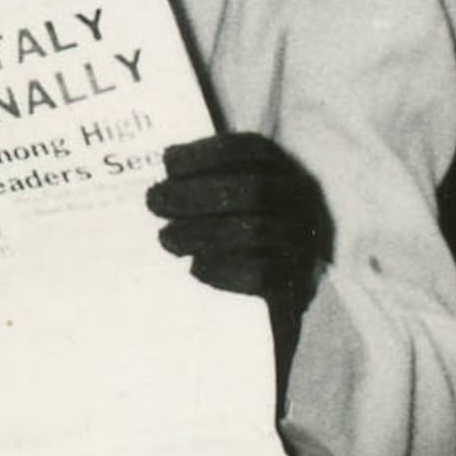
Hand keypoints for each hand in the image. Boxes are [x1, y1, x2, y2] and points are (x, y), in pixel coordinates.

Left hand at [148, 133, 331, 367]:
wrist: (270, 305)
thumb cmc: (236, 237)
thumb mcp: (227, 200)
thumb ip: (201, 181)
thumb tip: (152, 169)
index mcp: (283, 172)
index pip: (251, 150)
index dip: (208, 152)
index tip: (167, 162)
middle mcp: (301, 203)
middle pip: (252, 189)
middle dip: (196, 194)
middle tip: (153, 202)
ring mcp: (303, 243)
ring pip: (255, 230)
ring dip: (201, 232)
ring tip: (166, 238)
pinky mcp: (297, 285)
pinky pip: (263, 275)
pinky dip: (223, 269)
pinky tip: (196, 268)